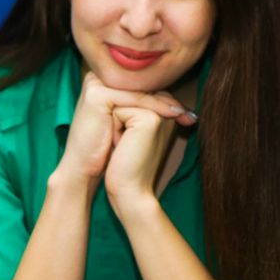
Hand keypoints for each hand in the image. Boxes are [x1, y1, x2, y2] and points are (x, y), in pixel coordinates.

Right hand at [55, 73, 190, 186]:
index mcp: (104, 80)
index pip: (140, 83)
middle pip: (141, 84)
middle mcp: (97, 77)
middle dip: (167, 100)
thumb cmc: (108, 148)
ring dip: (164, 104)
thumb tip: (179, 102)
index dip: (164, 98)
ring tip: (182, 116)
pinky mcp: (96, 94)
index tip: (187, 113)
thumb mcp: (131, 123)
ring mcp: (95, 83)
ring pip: (139, 91)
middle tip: (188, 114)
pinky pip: (134, 98)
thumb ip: (147, 106)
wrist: (85, 169)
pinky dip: (155, 107)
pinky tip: (171, 115)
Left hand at [104, 104, 175, 220]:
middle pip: (126, 96)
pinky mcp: (150, 118)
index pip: (131, 97)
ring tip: (124, 145)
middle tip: (125, 145)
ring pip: (121, 101)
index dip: (119, 118)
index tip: (126, 142)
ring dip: (114, 124)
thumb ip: (131, 109)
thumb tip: (119, 89)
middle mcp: (165, 110)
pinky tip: (123, 146)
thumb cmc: (123, 165)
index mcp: (163, 113)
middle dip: (117, 118)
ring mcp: (160, 112)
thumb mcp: (127, 131)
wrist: (128, 190)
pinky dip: (114, 129)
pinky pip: (119, 110)